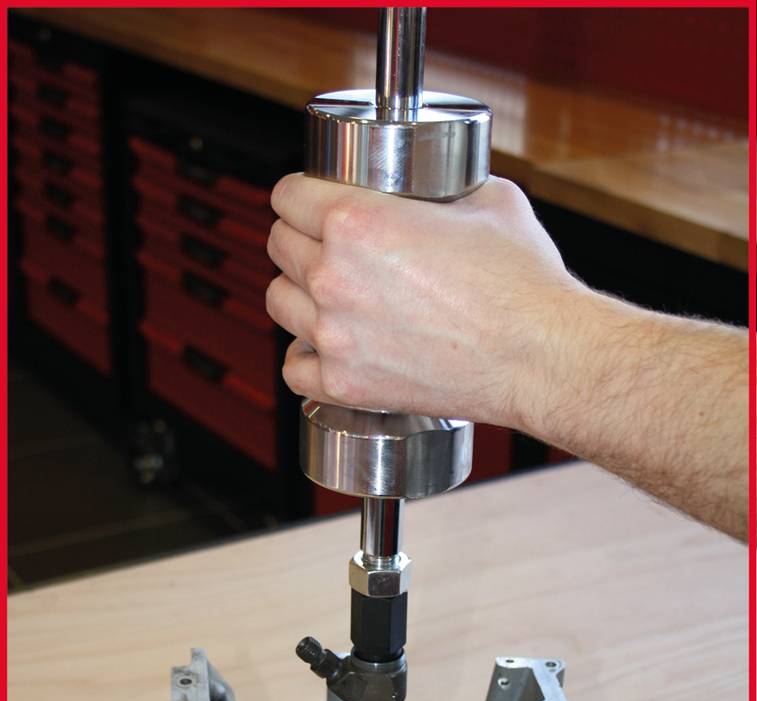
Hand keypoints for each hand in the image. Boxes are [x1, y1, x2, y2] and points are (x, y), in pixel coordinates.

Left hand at [265, 173, 587, 430]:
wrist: (539, 357)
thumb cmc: (522, 284)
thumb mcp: (486, 199)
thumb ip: (441, 186)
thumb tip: (433, 184)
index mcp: (356, 220)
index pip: (287, 195)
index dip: (300, 194)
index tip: (311, 202)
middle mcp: (334, 277)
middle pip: (278, 246)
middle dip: (299, 238)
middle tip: (324, 245)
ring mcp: (335, 336)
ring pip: (279, 302)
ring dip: (298, 293)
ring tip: (325, 295)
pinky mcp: (346, 384)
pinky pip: (294, 368)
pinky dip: (305, 357)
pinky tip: (325, 347)